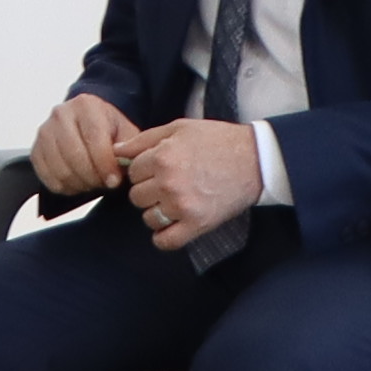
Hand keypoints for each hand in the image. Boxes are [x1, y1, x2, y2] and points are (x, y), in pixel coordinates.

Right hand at [30, 93, 141, 201]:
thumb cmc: (107, 127)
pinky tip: (76, 182)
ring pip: (60, 169)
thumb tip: (120, 164)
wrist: (85, 120)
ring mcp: (45, 131)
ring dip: (79, 183)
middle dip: (92, 177)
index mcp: (86, 105)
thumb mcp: (125, 130)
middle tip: (103, 183)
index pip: (94, 140)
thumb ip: (127, 146)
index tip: (114, 181)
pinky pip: (46, 177)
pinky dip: (63, 186)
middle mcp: (61, 114)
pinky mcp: (35, 149)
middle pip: (75, 156)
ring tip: (91, 182)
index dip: (105, 165)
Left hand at [124, 117, 261, 247]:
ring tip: (174, 202)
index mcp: (162, 157)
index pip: (132, 172)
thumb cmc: (217, 141)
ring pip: (148, 218)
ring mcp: (182, 206)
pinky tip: (172, 225)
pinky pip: (165, 241)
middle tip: (169, 184)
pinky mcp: (197, 224)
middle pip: (136, 196)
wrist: (254, 160)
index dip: (144, 169)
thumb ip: (144, 140)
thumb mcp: (179, 128)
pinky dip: (164, 237)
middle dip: (148, 190)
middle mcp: (169, 183)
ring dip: (156, 212)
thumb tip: (116, 150)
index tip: (159, 168)